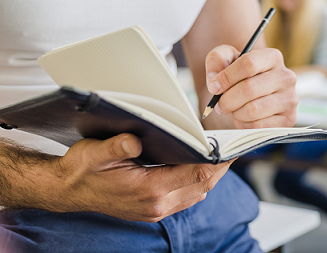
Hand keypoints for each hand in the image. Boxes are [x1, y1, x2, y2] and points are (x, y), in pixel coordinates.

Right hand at [49, 134, 231, 221]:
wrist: (67, 191)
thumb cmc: (82, 169)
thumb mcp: (95, 153)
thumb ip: (117, 147)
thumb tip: (135, 141)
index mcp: (149, 190)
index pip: (197, 174)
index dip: (219, 161)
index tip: (233, 146)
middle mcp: (157, 204)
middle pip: (203, 185)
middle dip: (220, 166)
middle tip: (233, 146)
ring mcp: (156, 210)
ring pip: (198, 193)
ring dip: (211, 175)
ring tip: (220, 154)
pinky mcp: (153, 210)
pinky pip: (187, 198)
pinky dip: (198, 183)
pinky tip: (198, 166)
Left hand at [205, 45, 297, 128]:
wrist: (254, 94)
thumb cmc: (240, 75)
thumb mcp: (227, 59)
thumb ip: (217, 59)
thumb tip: (214, 80)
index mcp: (273, 57)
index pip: (248, 64)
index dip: (226, 77)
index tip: (214, 87)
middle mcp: (286, 76)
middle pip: (248, 88)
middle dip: (227, 99)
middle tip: (220, 103)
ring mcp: (290, 99)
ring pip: (253, 110)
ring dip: (236, 113)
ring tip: (235, 109)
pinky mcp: (289, 119)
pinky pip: (259, 126)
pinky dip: (246, 124)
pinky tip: (246, 117)